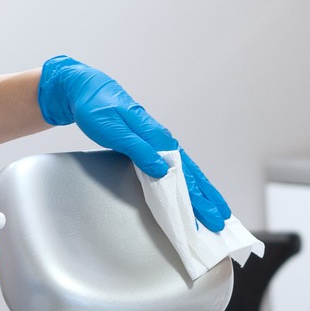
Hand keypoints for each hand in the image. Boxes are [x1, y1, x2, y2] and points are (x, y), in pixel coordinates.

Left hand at [36, 55, 231, 231]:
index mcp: (157, 138)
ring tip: (215, 207)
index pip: (184, 173)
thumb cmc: (98, 109)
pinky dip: (188, 181)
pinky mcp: (152, 145)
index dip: (198, 196)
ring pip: (187, 170)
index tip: (209, 214)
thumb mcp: (115, 129)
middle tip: (220, 219)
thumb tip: (161, 170)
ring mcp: (159, 143)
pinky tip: (193, 189)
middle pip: (191, 174)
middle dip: (207, 198)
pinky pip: (176, 167)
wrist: (89, 91)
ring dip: (202, 191)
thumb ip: (139, 150)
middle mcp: (163, 140)